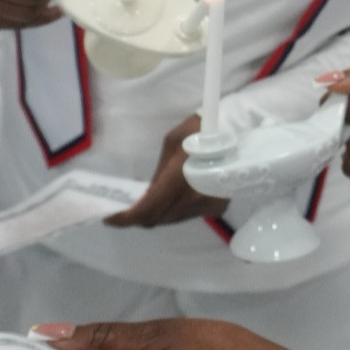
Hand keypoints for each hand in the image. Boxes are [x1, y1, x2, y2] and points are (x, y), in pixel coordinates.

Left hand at [105, 115, 227, 227]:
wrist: (239, 133)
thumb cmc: (202, 130)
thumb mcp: (172, 142)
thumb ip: (159, 172)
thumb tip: (150, 193)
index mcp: (178, 180)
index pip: (147, 210)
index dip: (126, 218)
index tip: (110, 219)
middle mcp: (192, 199)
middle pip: (157, 219)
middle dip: (139, 217)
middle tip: (126, 210)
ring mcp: (206, 206)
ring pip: (172, 219)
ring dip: (158, 214)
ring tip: (150, 202)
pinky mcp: (217, 207)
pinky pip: (187, 215)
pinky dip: (176, 210)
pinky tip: (174, 197)